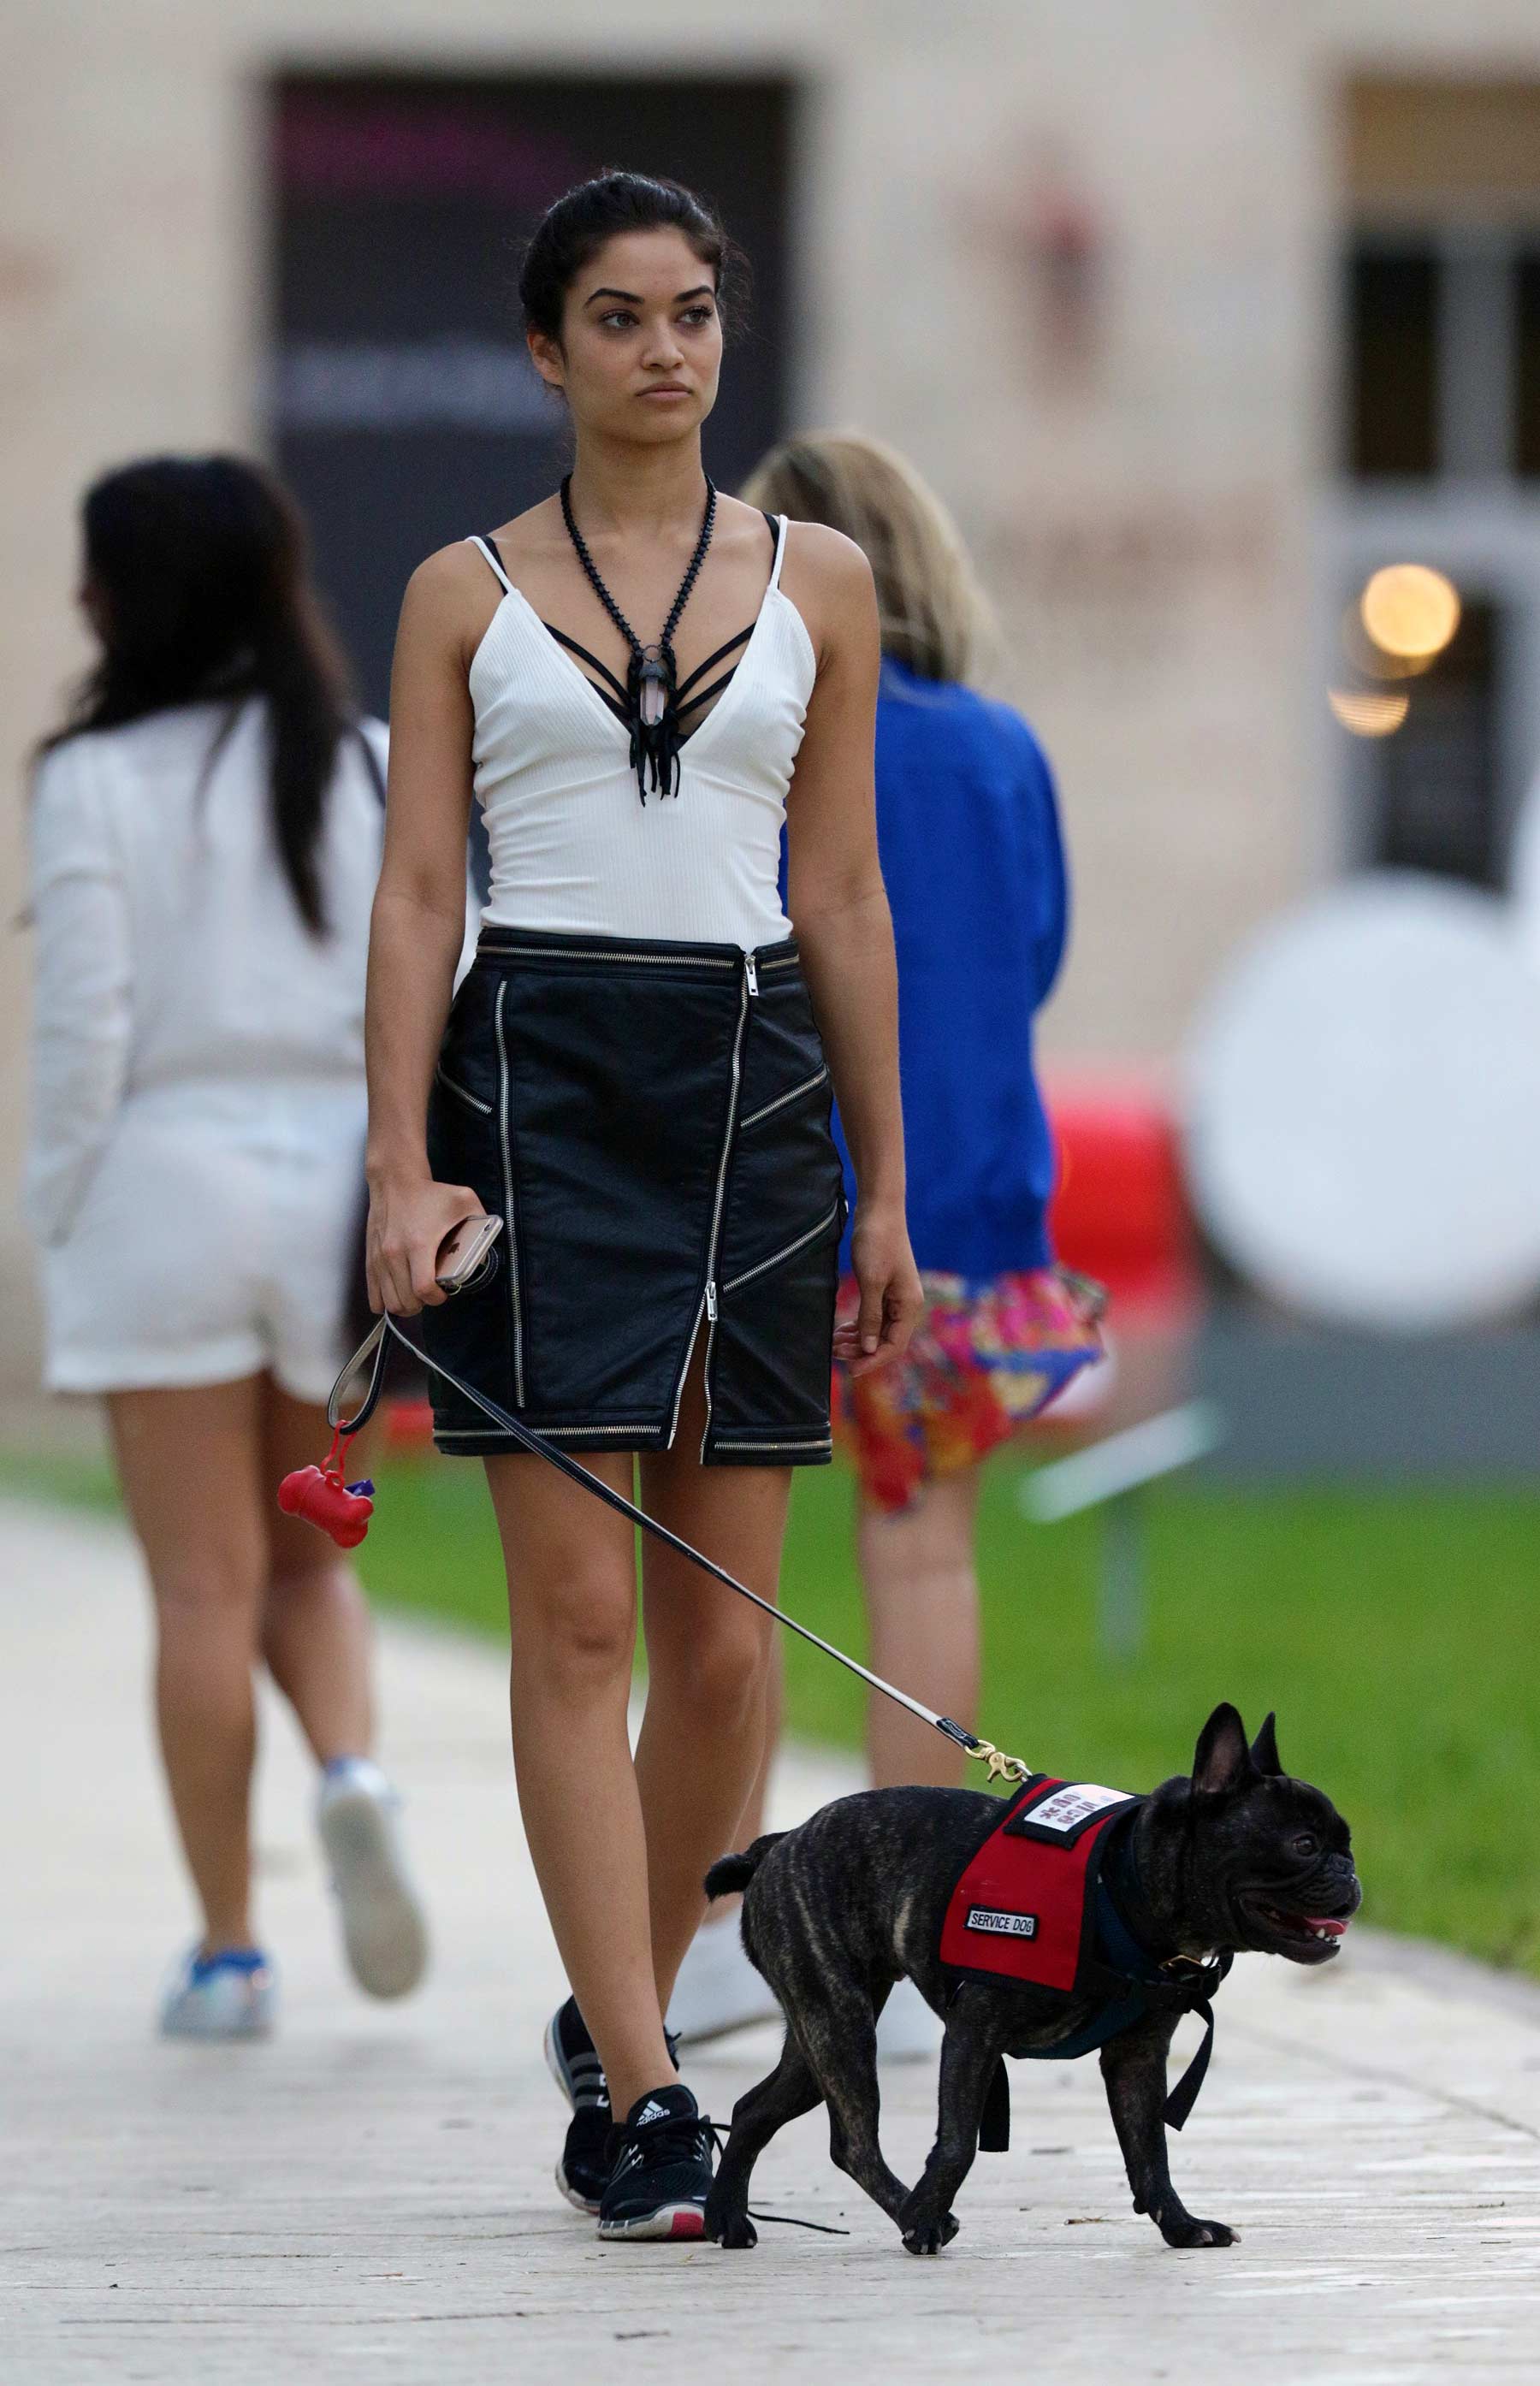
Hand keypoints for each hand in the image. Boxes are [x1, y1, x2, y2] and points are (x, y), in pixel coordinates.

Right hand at [366, 1173, 487, 1315]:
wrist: (395, 1181)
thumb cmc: (431, 1193)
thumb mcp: (464, 1201)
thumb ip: (481, 1224)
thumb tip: (486, 1253)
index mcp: (419, 1243)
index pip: (423, 1289)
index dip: (437, 1298)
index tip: (444, 1293)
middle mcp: (394, 1253)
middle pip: (405, 1301)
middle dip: (422, 1304)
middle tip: (432, 1293)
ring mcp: (379, 1258)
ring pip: (389, 1302)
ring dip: (405, 1305)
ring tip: (416, 1295)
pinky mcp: (370, 1258)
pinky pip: (374, 1295)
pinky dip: (385, 1301)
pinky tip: (398, 1293)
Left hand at [834, 1200, 922, 1377]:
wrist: (879, 1210)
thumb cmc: (877, 1243)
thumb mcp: (871, 1282)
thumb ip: (870, 1317)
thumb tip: (868, 1348)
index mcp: (909, 1306)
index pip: (894, 1345)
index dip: (873, 1360)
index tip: (851, 1370)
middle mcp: (906, 1305)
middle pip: (886, 1341)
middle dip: (861, 1351)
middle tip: (835, 1354)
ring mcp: (896, 1298)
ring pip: (877, 1330)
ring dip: (858, 1340)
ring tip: (834, 1344)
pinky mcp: (885, 1289)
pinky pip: (873, 1317)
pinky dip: (858, 1326)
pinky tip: (842, 1331)